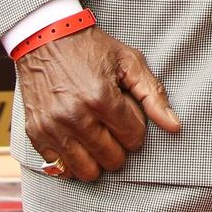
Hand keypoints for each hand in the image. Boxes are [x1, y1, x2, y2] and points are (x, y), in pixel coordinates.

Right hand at [16, 25, 180, 180]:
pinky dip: (73, 161)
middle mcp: (75, 117)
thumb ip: (153, 94)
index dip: (136, 128)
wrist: (46, 39)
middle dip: (120, 146)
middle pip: (112, 159)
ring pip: (87, 171)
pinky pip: (60, 168)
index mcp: (101, 97)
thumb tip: (174, 126)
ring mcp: (53, 128)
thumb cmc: (91, 49)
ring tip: (98, 137)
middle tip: (115, 127)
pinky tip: (78, 141)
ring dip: (98, 158)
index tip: (129, 115)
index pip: (133, 138)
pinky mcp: (36, 134)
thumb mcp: (129, 61)